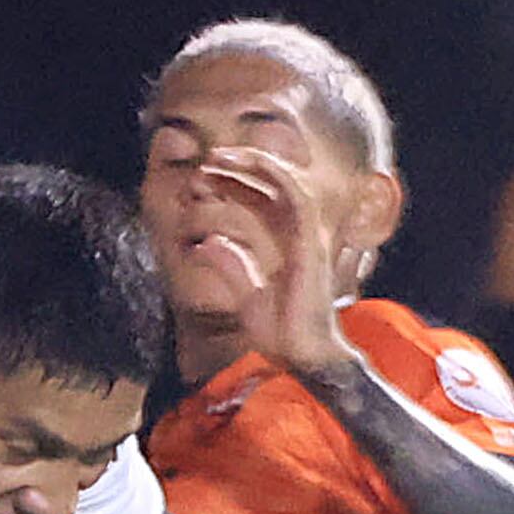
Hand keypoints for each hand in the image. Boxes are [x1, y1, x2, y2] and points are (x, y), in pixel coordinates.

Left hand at [186, 146, 353, 369]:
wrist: (301, 355)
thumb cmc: (280, 333)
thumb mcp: (246, 295)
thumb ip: (231, 267)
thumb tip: (205, 246)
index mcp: (286, 244)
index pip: (262, 201)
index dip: (234, 184)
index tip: (201, 180)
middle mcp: (299, 234)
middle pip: (270, 187)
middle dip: (236, 170)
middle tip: (203, 166)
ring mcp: (308, 235)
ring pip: (284, 182)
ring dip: (251, 164)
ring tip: (217, 158)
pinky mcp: (311, 241)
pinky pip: (296, 196)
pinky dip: (273, 175)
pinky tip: (245, 166)